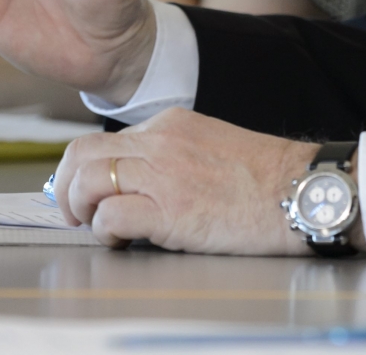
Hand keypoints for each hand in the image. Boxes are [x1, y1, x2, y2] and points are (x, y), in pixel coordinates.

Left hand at [54, 109, 341, 254]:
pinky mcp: (171, 212)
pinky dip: (105, 233)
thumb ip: (172, 154)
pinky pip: (111, 219)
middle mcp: (160, 143)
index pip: (102, 140)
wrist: (300, 190)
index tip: (82, 194)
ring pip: (87, 182)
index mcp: (170, 124)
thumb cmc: (264, 178)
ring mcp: (164, 175)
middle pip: (81, 155)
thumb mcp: (211, 144)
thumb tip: (134, 180)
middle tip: (74, 214)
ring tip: (96, 228)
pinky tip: (121, 241)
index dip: (81, 171)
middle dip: (65, 188)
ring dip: (81, 210)